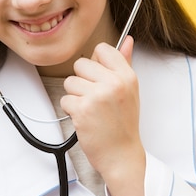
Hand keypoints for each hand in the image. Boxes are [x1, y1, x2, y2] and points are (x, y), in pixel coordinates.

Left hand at [61, 37, 145, 195]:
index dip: (95, 63)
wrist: (121, 155)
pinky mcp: (82, 110)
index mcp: (127, 76)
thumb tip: (127, 40)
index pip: (101, 49)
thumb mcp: (130, 91)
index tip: (99, 78)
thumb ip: (125, 63)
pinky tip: (85, 119)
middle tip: (95, 99)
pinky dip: (71, 111)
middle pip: (80, 64)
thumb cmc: (124, 124)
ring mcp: (97, 96)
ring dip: (75, 97)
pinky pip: (65, 100)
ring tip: (91, 110)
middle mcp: (113, 83)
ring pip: (70, 82)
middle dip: (82, 81)